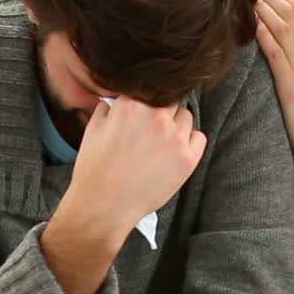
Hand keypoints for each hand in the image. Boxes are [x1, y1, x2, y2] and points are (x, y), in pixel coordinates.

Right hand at [43, 97, 206, 293]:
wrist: (104, 206)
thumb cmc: (95, 168)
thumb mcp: (94, 128)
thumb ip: (111, 106)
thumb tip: (122, 96)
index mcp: (132, 104)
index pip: (151, 87)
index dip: (148, 97)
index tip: (147, 106)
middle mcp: (157, 117)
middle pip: (170, 100)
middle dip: (161, 110)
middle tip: (152, 128)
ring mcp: (175, 138)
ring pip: (186, 117)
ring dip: (176, 124)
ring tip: (160, 143)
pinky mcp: (188, 159)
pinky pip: (199, 137)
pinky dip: (190, 141)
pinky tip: (175, 152)